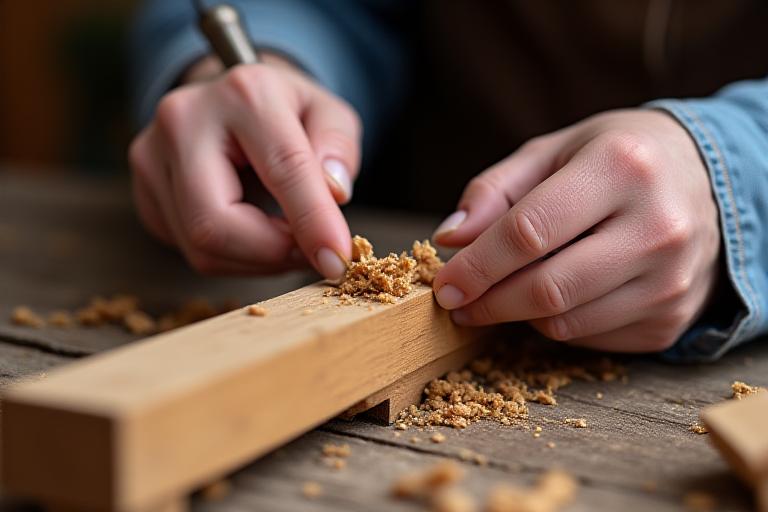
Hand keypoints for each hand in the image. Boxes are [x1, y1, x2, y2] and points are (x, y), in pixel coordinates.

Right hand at [128, 54, 360, 276]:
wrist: (233, 105)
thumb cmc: (287, 113)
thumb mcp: (330, 114)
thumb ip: (339, 148)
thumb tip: (333, 193)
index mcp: (244, 93)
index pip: (283, 168)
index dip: (312, 222)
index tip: (338, 260)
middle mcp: (183, 120)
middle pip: (215, 223)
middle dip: (271, 254)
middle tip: (310, 254)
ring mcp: (152, 158)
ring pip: (202, 248)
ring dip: (258, 261)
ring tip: (288, 239)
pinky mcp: (144, 194)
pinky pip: (192, 252)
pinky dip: (237, 259)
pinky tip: (257, 234)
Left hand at [432, 110, 720, 352]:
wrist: (707, 179)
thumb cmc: (613, 160)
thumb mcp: (552, 152)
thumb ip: (494, 192)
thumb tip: (449, 239)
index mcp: (621, 168)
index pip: (529, 232)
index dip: (476, 265)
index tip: (445, 286)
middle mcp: (657, 227)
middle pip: (547, 289)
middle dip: (488, 302)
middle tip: (459, 303)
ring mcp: (672, 280)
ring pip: (565, 324)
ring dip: (520, 315)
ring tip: (507, 291)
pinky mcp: (673, 319)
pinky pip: (590, 339)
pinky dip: (559, 323)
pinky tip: (560, 294)